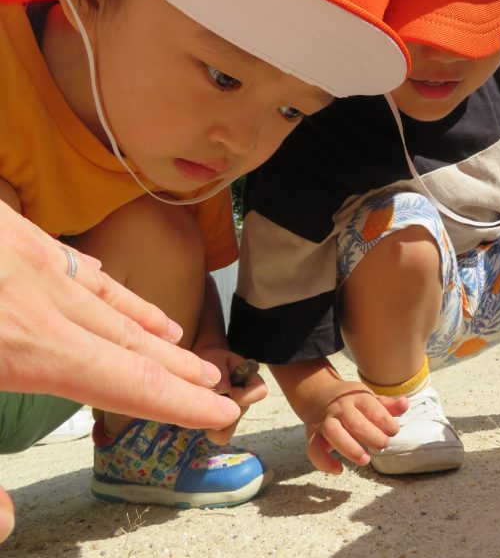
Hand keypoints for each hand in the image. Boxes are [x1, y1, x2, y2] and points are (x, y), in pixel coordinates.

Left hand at [0, 202, 241, 429]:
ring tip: (174, 337)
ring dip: (144, 320)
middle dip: (175, 365)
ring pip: (103, 293)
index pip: (129, 382)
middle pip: (128, 338)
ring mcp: (25, 255)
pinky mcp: (3, 227)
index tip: (223, 412)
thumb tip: (4, 532)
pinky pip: (62, 254)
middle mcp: (41, 297)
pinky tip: (98, 274)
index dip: (182, 403)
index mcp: (27, 344)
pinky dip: (91, 275)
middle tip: (210, 380)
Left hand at [197, 348, 267, 443]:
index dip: (245, 394)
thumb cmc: (211, 361)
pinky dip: (210, 430)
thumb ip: (220, 369)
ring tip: (201, 405)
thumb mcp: (215, 358)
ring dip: (214, 419)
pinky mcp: (223, 426)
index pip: (259, 391)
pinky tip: (200, 417)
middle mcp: (245, 400)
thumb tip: (225, 387)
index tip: (230, 390)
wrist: (201, 368)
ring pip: (230, 427)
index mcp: (249, 381)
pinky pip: (221, 437)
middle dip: (222, 406)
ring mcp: (235, 415)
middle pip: (240, 412)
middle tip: (207, 394)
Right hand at [304, 381, 407, 473]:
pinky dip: (325, 462)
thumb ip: (388, 405)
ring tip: (365, 460)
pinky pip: (314, 450)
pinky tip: (340, 470)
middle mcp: (340, 408)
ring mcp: (325, 422)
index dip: (387, 422)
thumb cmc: (351, 402)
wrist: (317, 396)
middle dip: (373, 437)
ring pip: (334, 433)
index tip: (393, 431)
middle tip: (383, 445)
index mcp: (356, 398)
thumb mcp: (369, 398)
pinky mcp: (313, 436)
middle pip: (355, 422)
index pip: (373, 409)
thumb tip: (406, 404)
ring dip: (351, 449)